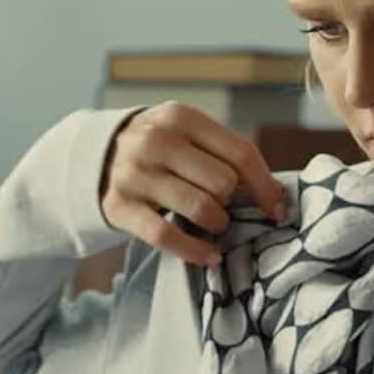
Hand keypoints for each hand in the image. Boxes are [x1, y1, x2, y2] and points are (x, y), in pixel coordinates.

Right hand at [100, 102, 289, 266]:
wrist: (96, 156)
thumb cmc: (160, 150)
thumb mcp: (186, 134)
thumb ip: (224, 153)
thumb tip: (276, 195)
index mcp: (181, 117)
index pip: (240, 153)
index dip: (266, 186)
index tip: (277, 210)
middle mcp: (156, 140)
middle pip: (223, 183)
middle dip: (231, 201)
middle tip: (224, 206)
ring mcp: (135, 174)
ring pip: (201, 209)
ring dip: (217, 224)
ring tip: (214, 224)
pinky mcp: (119, 206)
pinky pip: (167, 236)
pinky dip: (195, 251)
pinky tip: (209, 255)